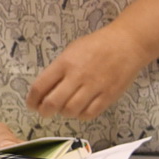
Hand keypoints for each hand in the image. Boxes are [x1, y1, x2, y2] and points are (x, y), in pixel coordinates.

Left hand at [27, 25, 145, 121]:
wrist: (126, 44)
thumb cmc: (96, 45)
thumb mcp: (70, 51)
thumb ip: (58, 69)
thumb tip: (45, 89)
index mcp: (64, 63)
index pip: (40, 86)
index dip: (32, 100)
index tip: (31, 104)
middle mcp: (77, 76)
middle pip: (53, 103)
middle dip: (44, 111)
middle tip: (44, 111)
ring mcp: (94, 87)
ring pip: (71, 111)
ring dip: (63, 113)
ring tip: (64, 108)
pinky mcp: (109, 95)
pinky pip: (90, 113)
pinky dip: (81, 115)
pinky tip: (80, 109)